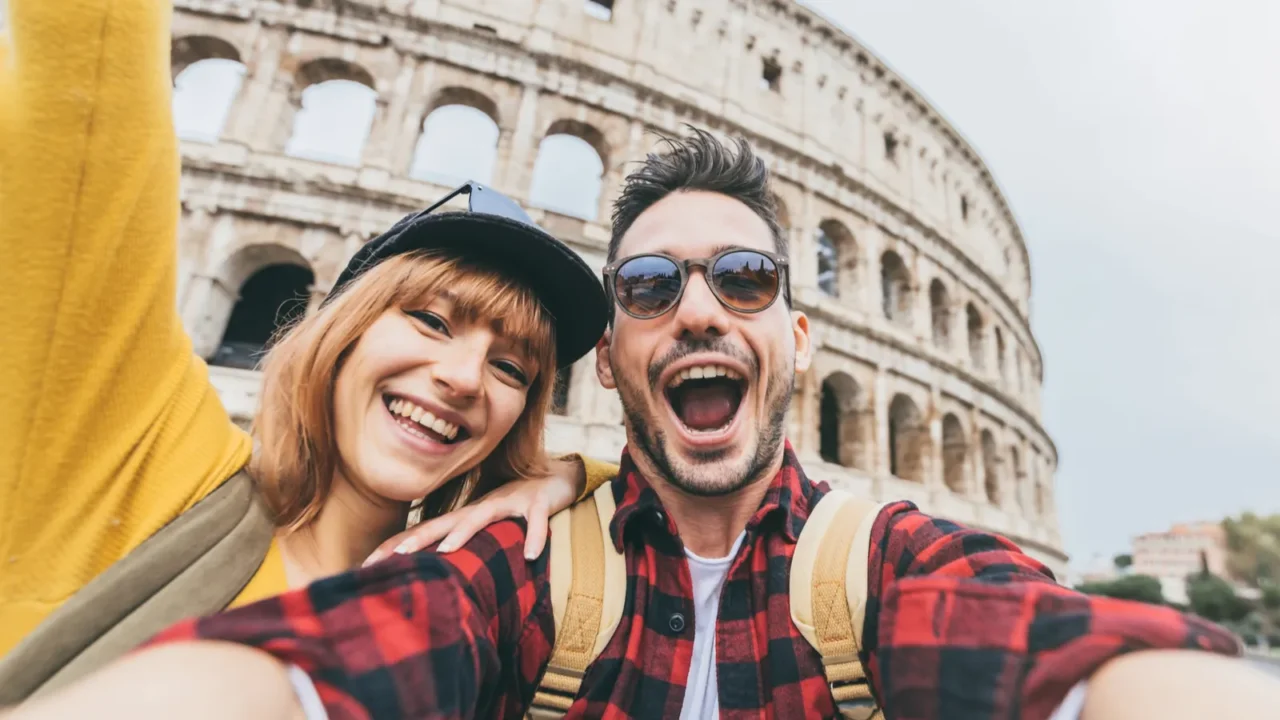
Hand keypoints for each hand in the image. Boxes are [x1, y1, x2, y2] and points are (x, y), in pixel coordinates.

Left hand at [363, 456, 586, 565]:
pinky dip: (535, 537)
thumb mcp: (484, 526)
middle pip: (444, 523)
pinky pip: (536, 522)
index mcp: (464, 516)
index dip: (396, 547)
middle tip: (393, 559)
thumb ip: (461, 546)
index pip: (424, 531)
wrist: (554, 478)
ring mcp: (509, 502)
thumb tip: (434, 577)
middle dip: (417, 539)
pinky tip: (532, 555)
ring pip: (482, 517)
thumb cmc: (514, 507)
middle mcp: (480, 507)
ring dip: (464, 533)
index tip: (365, 566)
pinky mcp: (537, 504)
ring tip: (447, 551)